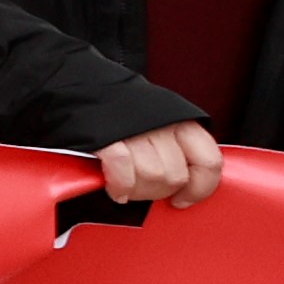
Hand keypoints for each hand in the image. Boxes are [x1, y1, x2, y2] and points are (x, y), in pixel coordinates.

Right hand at [92, 120, 226, 209]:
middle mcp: (162, 122)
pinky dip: (120, 185)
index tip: (182, 201)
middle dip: (157, 192)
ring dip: (137, 191)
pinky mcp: (107, 135)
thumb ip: (173, 147)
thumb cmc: (115, 109)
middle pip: (176, 176)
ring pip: (152, 176)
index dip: (199, 189)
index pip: (208, 162)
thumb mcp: (157, 121)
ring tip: (125, 187)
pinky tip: (115, 189)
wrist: (75, 82)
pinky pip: (124, 169)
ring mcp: (136, 128)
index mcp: (180, 119)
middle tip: (141, 189)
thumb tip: (181, 187)